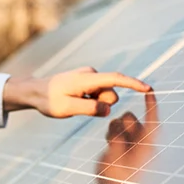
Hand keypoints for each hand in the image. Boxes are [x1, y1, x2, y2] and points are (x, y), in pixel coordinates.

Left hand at [3, 66, 151, 117]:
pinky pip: (98, 96)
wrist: (35, 91)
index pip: (115, 79)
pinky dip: (91, 102)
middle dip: (102, 105)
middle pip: (111, 94)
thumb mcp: (66, 108)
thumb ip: (89, 108)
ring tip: (74, 103)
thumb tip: (108, 109)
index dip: (133, 84)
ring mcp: (90, 78)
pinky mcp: (88, 82)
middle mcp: (91, 74)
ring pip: (105, 97)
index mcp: (87, 78)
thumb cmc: (49, 100)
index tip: (148, 89)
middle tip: (79, 107)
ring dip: (95, 104)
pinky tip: (75, 101)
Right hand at [97, 91, 158, 183]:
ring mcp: (131, 143)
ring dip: (114, 128)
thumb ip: (116, 140)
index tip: (150, 90)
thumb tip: (116, 124)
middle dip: (121, 123)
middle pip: (131, 118)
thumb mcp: (115, 159)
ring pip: (122, 122)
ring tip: (110, 144)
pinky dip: (111, 133)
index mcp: (146, 145)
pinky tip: (109, 146)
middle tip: (113, 139)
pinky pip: (116, 130)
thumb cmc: (117, 179)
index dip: (151, 105)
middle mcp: (141, 141)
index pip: (152, 121)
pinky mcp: (122, 145)